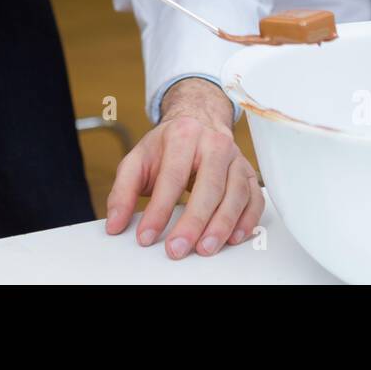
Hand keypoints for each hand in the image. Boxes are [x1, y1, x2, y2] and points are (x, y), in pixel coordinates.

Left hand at [105, 78, 262, 257]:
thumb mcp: (137, 159)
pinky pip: (255, 198)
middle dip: (193, 222)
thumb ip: (122, 191)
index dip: (158, 210)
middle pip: (209, 187)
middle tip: (177, 249)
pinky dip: (247, 220)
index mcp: (183, 135)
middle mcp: (214, 144)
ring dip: (222, 225)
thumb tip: (115, 225)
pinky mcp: (249, 172)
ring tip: (205, 249)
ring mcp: (236, 158)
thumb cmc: (167, 145)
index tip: (146, 236)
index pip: (172, 177)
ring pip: (236, 193)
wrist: (198, 120)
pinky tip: (233, 238)